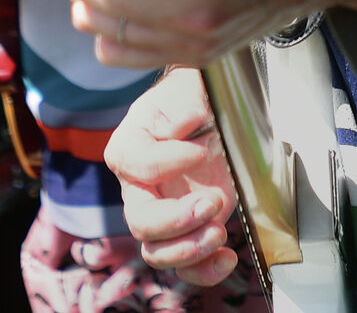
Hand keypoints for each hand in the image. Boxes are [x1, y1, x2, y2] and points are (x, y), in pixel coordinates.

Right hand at [106, 68, 239, 286]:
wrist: (215, 107)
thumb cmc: (196, 93)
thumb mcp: (189, 87)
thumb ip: (182, 104)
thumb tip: (181, 127)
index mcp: (130, 146)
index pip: (135, 165)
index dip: (167, 163)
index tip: (201, 149)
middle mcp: (140, 185)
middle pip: (140, 220)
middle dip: (175, 220)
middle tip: (212, 201)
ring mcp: (164, 210)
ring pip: (157, 250)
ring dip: (188, 250)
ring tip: (218, 232)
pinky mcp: (190, 227)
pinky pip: (185, 263)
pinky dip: (203, 269)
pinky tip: (226, 258)